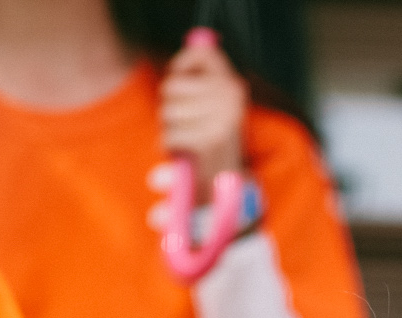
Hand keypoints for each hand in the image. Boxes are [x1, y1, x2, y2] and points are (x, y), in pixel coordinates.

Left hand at [159, 29, 247, 185]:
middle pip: (172, 85)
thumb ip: (204, 77)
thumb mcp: (214, 106)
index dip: (181, 64)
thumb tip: (192, 46)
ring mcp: (222, 119)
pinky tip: (183, 153)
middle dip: (169, 107)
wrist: (226, 187)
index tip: (178, 80)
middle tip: (184, 124)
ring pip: (167, 111)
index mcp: (234, 85)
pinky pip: (169, 134)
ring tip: (185, 139)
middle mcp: (231, 98)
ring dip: (168, 128)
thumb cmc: (211, 143)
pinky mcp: (209, 141)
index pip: (203, 55)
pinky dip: (168, 147)